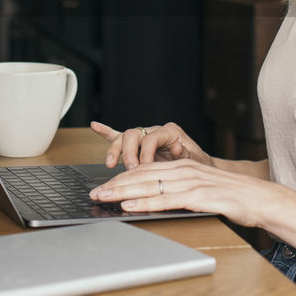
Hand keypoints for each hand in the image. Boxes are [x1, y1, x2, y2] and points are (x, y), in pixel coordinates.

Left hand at [88, 157, 272, 226]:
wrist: (260, 199)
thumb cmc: (231, 196)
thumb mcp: (200, 189)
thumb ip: (179, 190)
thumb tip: (155, 198)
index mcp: (182, 167)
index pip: (145, 169)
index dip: (122, 177)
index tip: (104, 185)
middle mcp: (184, 171)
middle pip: (142, 175)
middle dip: (115, 183)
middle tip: (95, 191)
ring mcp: (191, 182)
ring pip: (150, 185)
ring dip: (123, 192)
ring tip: (104, 196)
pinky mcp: (199, 196)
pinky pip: (166, 199)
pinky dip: (146, 202)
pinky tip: (130, 205)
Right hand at [90, 120, 213, 169]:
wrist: (200, 169)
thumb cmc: (198, 166)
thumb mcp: (196, 162)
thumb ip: (185, 155)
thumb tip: (178, 148)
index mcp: (170, 132)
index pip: (151, 138)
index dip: (145, 154)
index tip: (143, 169)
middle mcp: (155, 131)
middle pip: (133, 134)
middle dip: (128, 153)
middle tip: (130, 169)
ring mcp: (145, 136)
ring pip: (124, 137)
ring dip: (115, 150)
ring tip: (111, 163)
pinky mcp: (138, 145)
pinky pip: (120, 136)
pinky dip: (106, 132)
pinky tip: (95, 126)